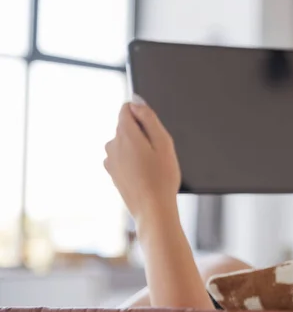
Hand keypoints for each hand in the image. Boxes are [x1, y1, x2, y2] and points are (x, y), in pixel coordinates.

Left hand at [104, 96, 180, 222]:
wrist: (153, 209)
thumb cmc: (162, 178)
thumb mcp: (164, 142)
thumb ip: (148, 118)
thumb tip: (135, 101)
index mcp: (125, 134)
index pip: (127, 108)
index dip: (143, 115)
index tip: (153, 131)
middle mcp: (112, 144)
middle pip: (126, 126)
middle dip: (142, 133)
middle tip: (157, 152)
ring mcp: (110, 159)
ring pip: (125, 142)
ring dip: (137, 148)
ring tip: (152, 165)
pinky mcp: (112, 172)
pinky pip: (123, 157)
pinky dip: (133, 161)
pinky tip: (144, 174)